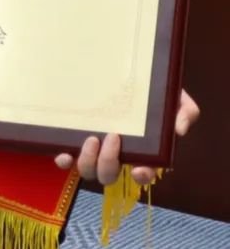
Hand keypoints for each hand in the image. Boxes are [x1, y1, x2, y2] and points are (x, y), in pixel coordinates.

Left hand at [54, 89, 199, 186]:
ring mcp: (95, 148)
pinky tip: (63, 153)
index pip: (144, 172)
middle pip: (109, 175)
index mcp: (142, 150)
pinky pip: (67, 158)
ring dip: (88, 161)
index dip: (142, 176)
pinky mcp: (76, 138)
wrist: (126, 73)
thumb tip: (179, 130)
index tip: (140, 169)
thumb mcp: (174, 97)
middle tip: (113, 137)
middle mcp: (117, 153)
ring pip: (88, 170)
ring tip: (91, 138)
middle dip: (109, 163)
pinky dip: (64, 160)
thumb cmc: (151, 89)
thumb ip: (185, 111)